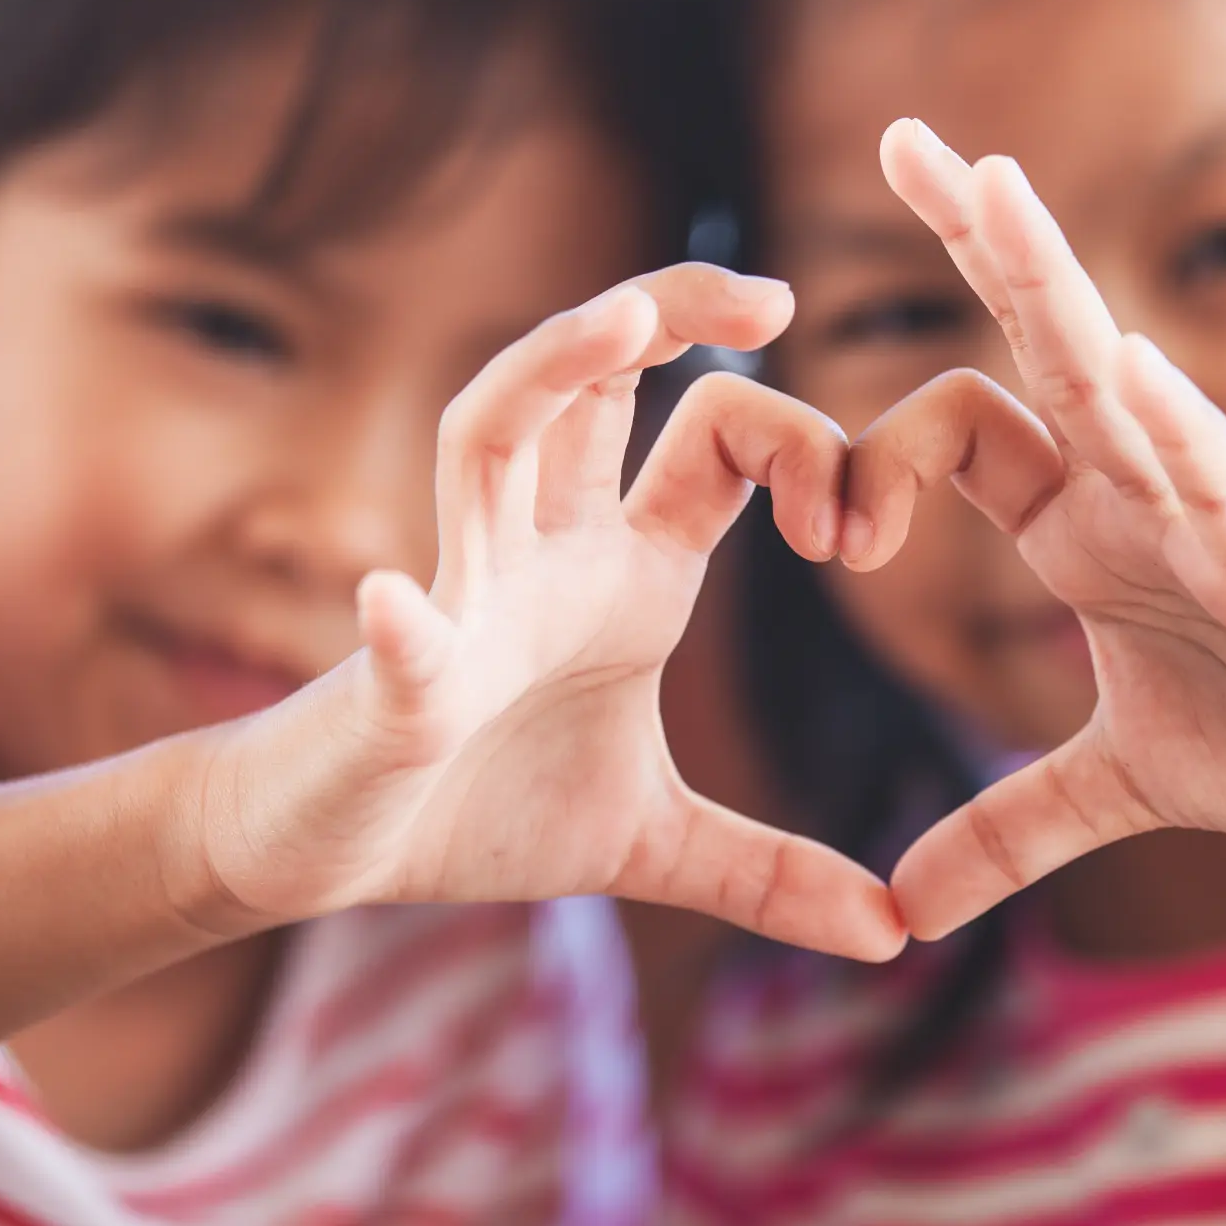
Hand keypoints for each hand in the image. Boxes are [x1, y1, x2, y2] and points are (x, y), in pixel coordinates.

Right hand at [185, 265, 905, 961]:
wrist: (331, 850)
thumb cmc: (478, 809)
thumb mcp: (651, 842)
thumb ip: (769, 871)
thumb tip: (894, 933)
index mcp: (622, 571)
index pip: (714, 443)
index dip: (798, 449)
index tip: (858, 534)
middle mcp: (545, 552)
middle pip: (597, 383)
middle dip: (668, 311)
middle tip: (773, 293)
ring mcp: (464, 598)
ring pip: (491, 441)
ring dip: (545, 378)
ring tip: (620, 323)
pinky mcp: (393, 686)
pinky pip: (397, 643)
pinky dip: (400, 630)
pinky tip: (399, 609)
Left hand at [852, 121, 1225, 939]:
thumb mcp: (1118, 789)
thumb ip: (1010, 828)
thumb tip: (903, 909)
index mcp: (1083, 523)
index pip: (963, 428)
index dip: (875, 465)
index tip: (832, 544)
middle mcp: (1137, 488)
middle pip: (1040, 340)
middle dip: (976, 238)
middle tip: (904, 136)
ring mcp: (1209, 509)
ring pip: (1117, 375)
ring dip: (1050, 282)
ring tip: (989, 182)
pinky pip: (1219, 485)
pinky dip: (1178, 434)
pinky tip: (1136, 369)